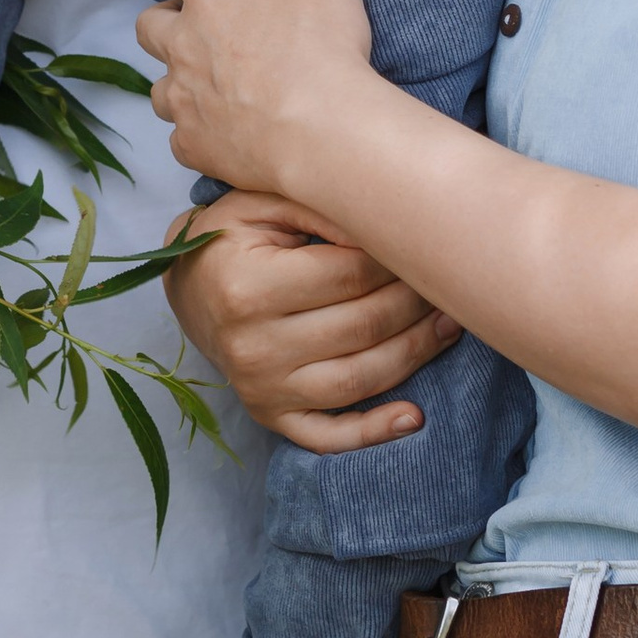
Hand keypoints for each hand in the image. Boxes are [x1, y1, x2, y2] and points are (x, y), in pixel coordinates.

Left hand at [136, 0, 378, 201]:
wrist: (326, 134)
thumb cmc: (324, 46)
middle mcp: (183, 47)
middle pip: (151, 22)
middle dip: (172, 16)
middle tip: (210, 21)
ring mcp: (185, 101)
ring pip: (159, 84)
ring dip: (179, 75)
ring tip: (214, 76)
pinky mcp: (197, 146)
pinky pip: (181, 136)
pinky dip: (197, 128)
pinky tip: (223, 127)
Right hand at [167, 186, 458, 450]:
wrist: (188, 286)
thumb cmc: (231, 237)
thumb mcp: (262, 202)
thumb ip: (321, 206)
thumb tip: (385, 228)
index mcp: (247, 287)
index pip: (350, 275)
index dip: (397, 258)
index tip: (424, 242)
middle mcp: (253, 347)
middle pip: (363, 326)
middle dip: (415, 302)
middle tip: (446, 280)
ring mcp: (261, 389)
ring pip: (360, 378)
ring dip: (415, 352)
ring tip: (449, 324)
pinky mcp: (270, 415)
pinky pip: (328, 435)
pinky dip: (374, 432)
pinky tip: (414, 417)